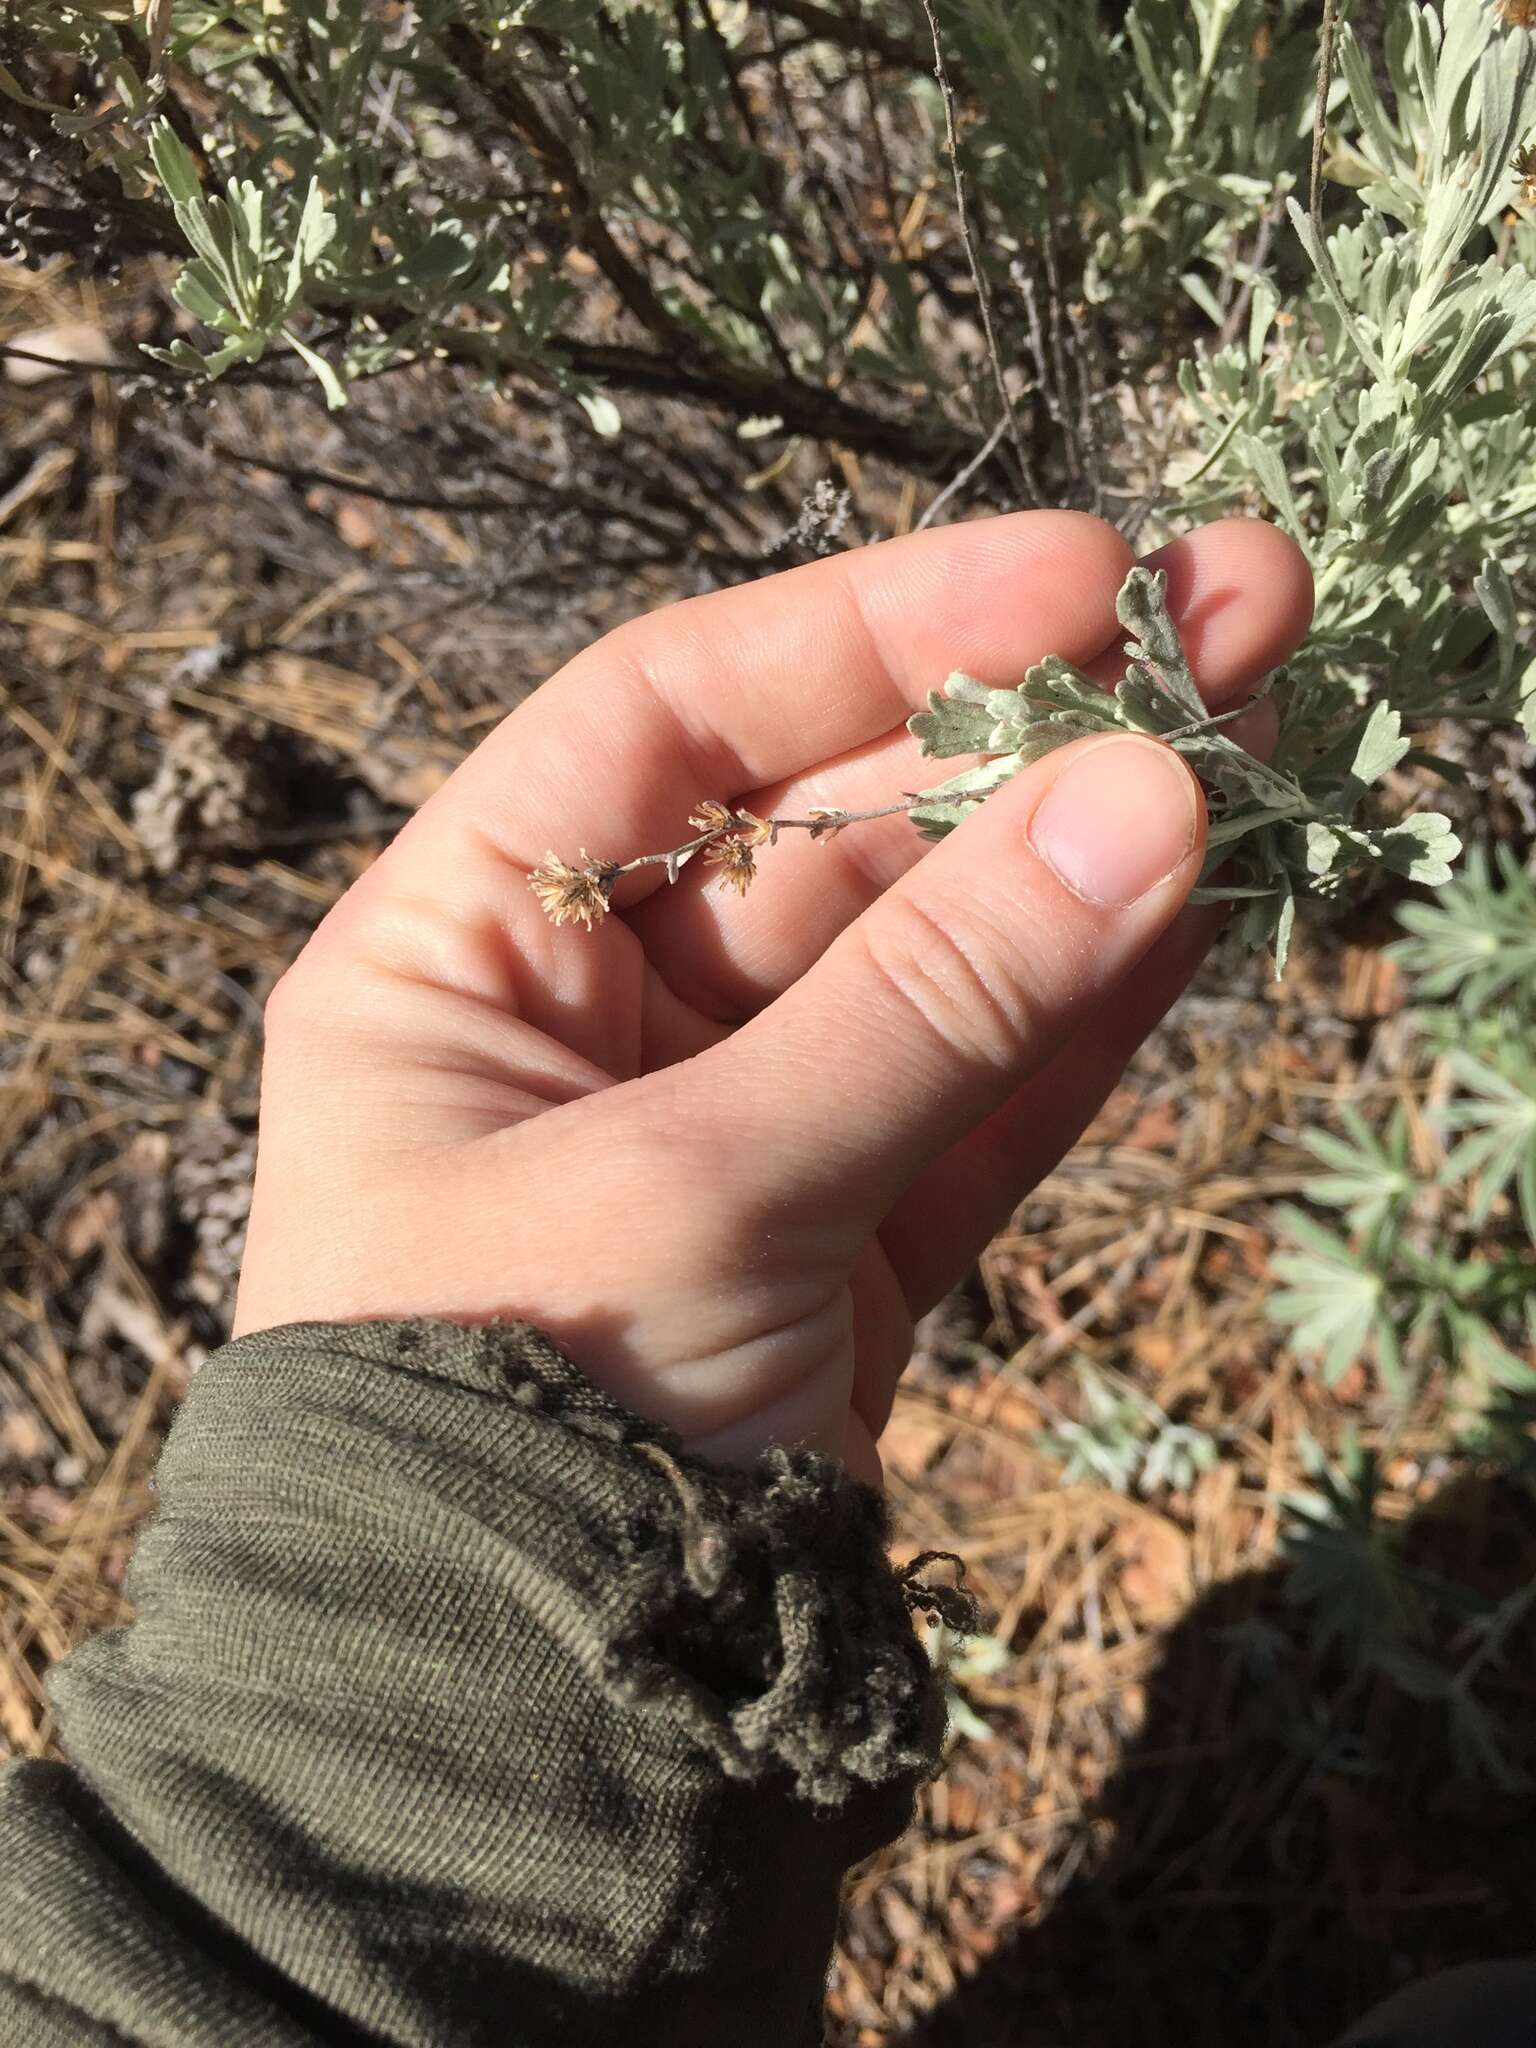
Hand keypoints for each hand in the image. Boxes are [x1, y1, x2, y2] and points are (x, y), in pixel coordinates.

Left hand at [236, 512, 1310, 1483]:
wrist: (525, 1744)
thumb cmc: (508, 1435)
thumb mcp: (701, 1186)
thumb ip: (930, 1002)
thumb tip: (1147, 799)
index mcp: (465, 954)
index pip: (673, 720)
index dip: (874, 628)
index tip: (1069, 572)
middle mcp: (594, 1018)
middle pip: (834, 820)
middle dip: (1024, 723)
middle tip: (1233, 606)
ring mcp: (735, 1127)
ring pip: (932, 953)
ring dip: (1086, 849)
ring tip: (1259, 718)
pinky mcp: (842, 1242)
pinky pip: (974, 1093)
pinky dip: (1080, 1010)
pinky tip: (1195, 895)